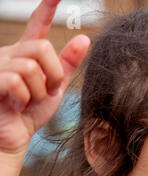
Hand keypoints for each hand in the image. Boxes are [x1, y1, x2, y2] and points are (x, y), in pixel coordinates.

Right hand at [0, 0, 89, 158]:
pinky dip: (24, 97)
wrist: (13, 138)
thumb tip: (85, 38)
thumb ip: (68, 64)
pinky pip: (16, 80)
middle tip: (47, 92)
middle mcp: (10, 54)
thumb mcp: (55, 88)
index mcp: (26, 55)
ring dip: (38, 90)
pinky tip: (16, 105)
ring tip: (29, 101)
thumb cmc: (30, 113)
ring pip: (30, 66)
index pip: (38, 26)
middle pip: (42, 47)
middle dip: (53, 74)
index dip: (47, 8)